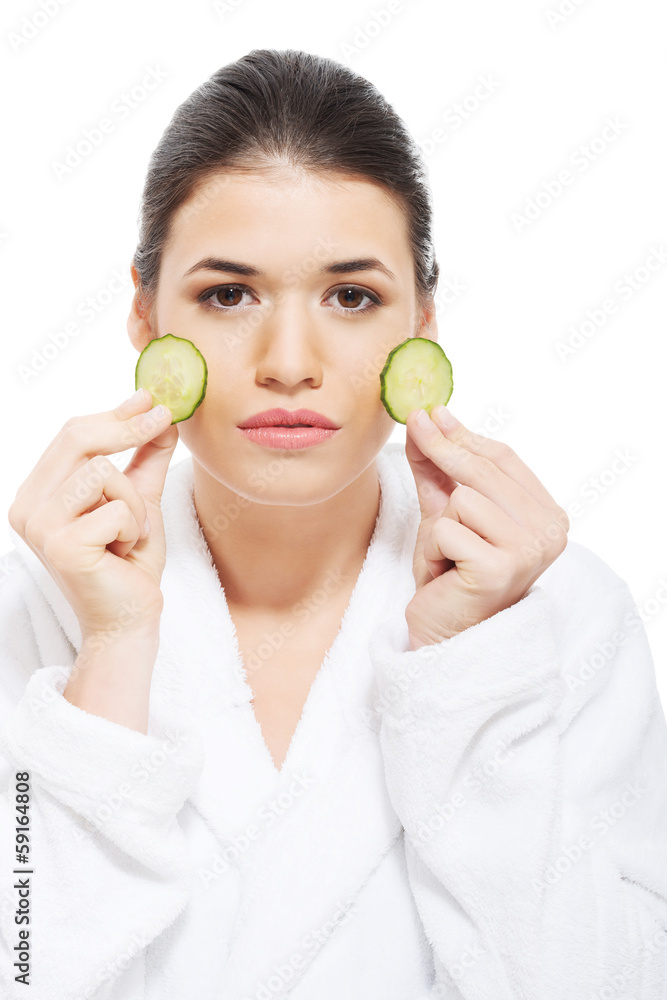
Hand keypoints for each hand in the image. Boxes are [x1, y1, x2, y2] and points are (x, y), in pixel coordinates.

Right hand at [8, 389, 178, 641]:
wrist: (130, 618)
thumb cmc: (129, 563)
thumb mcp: (140, 499)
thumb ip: (144, 458)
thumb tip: (158, 412)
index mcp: (38, 493)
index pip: (71, 435)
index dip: (113, 413)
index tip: (149, 398)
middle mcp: (28, 507)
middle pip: (79, 440)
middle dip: (128, 428)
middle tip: (163, 419)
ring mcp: (40, 527)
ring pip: (104, 473)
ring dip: (135, 502)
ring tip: (130, 534)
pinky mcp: (62, 546)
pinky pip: (116, 508)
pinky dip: (135, 527)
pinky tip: (124, 552)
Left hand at [403, 404, 569, 648]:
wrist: (445, 633)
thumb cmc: (452, 574)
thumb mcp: (444, 512)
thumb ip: (439, 468)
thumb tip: (427, 418)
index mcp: (547, 514)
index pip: (503, 458)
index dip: (463, 434)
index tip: (432, 413)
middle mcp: (549, 531)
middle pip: (484, 470)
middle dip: (443, 453)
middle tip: (416, 428)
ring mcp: (528, 551)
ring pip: (462, 498)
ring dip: (439, 526)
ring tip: (447, 556)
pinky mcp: (500, 569)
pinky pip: (447, 529)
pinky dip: (433, 549)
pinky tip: (444, 573)